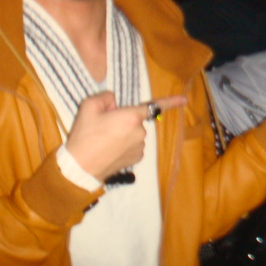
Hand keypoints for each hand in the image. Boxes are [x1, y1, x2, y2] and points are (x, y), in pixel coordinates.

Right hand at [65, 92, 186, 180]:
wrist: (79, 168)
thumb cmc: (84, 136)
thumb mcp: (88, 107)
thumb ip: (105, 97)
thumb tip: (114, 101)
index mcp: (131, 117)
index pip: (154, 106)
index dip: (171, 101)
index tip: (185, 99)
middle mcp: (140, 132)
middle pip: (135, 119)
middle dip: (123, 119)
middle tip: (103, 126)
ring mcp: (140, 147)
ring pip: (134, 133)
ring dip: (124, 133)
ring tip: (103, 140)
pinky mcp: (137, 159)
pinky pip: (134, 145)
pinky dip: (125, 145)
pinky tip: (110, 149)